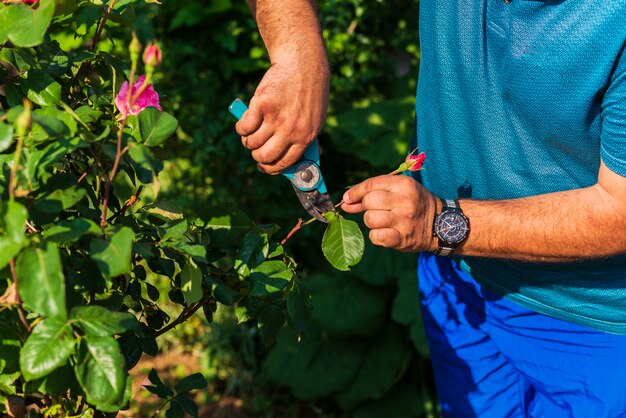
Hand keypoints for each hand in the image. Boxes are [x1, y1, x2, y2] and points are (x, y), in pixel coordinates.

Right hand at [235, 51, 329, 173]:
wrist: (302, 65)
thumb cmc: (309, 94)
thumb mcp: (315, 120)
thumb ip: (303, 140)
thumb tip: (291, 162)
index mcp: (305, 137)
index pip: (283, 163)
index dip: (270, 168)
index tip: (264, 166)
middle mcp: (290, 130)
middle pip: (264, 156)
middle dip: (257, 156)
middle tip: (255, 149)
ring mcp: (275, 118)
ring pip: (251, 143)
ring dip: (248, 141)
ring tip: (250, 133)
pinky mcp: (261, 105)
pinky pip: (244, 127)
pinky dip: (241, 128)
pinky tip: (245, 122)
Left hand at [341, 175, 438, 251]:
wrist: (442, 224)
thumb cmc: (414, 203)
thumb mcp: (399, 190)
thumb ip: (372, 193)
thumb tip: (345, 202)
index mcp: (404, 184)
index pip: (371, 185)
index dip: (355, 192)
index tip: (348, 199)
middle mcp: (405, 201)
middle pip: (369, 202)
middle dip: (366, 207)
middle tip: (375, 210)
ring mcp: (404, 221)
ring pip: (370, 219)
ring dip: (372, 222)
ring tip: (383, 222)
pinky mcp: (403, 238)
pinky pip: (376, 237)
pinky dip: (376, 236)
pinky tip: (384, 233)